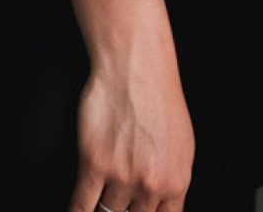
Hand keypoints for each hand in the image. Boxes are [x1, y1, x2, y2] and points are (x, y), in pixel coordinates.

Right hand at [68, 0, 194, 211]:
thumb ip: (171, 182)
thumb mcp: (182, 145)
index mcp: (177, 181)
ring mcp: (122, 176)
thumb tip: (162, 206)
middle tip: (117, 206)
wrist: (137, 66)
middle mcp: (151, 183)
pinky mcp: (94, 165)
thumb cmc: (159, 98)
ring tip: (99, 206)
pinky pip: (80, 208)